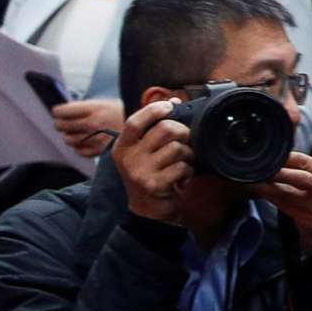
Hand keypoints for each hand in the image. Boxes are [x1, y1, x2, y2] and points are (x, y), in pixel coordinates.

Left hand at [51, 97, 125, 159]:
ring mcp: (95, 139)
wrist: (147, 127)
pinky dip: (79, 147)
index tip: (60, 112)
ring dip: (70, 136)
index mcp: (95, 109)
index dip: (58, 112)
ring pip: (68, 140)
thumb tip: (63, 112)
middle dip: (61, 124)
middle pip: (61, 126)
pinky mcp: (99, 151)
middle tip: (65, 122)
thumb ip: (85, 108)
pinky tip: (86, 141)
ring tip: (78, 132)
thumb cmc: (126, 113)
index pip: (61, 112)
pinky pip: (79, 151)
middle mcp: (93, 124)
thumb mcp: (107, 103)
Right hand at [113, 99, 189, 224]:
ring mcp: (139, 172)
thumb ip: (154, 126)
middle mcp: (127, 158)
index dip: (153, 110)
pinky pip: (182, 167)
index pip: (134, 122)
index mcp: (122, 146)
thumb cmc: (150, 174)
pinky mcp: (154, 184)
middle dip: (183, 132)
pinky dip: (188, 171)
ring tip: (182, 162)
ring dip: (188, 154)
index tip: (170, 106)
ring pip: (177, 148)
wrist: (148, 210)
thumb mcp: (144, 151)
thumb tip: (172, 100)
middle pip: (165, 130)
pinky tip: (182, 177)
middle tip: (185, 141)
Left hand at [258, 152, 311, 272]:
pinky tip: (256, 192)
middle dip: (272, 171)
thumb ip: (304, 175)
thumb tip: (272, 163)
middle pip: (297, 173)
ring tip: (248, 180)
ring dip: (264, 185)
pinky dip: (268, 196)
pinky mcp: (311, 220)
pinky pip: (283, 205)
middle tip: (250, 168)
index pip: (301, 158)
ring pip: (286, 190)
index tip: (260, 158)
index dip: (279, 158)